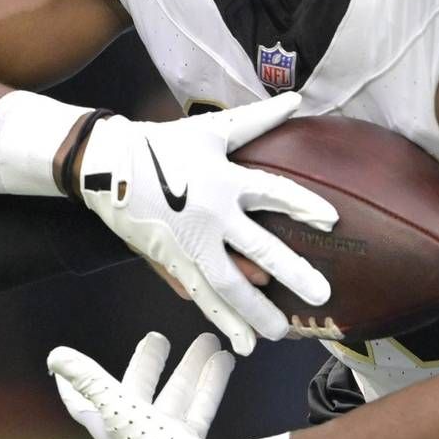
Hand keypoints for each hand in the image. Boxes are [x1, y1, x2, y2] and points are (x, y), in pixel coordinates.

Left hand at [48, 332, 232, 438]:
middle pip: (138, 390)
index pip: (82, 402)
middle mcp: (135, 433)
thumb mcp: (116, 408)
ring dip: (190, 368)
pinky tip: (223, 362)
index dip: (72, 384)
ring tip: (208, 341)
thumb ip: (89, 380)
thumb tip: (56, 356)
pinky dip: (211, 384)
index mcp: (109, 427)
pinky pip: (201, 407)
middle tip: (158, 338)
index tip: (64, 364)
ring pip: (176, 395)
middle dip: (148, 363)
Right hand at [76, 93, 336, 353]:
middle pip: (258, 251)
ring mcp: (191, 244)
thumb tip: (297, 99)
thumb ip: (256, 120)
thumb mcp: (210, 129)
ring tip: (278, 334)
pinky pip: (200, 295)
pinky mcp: (172, 261)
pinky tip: (238, 339)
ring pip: (228, 286)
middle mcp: (212, 216)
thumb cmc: (162, 145)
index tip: (331, 220)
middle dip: (292, 274)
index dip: (303, 205)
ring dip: (254, 312)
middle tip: (321, 296)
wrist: (106, 166)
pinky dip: (220, 317)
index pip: (273, 193)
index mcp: (224, 181)